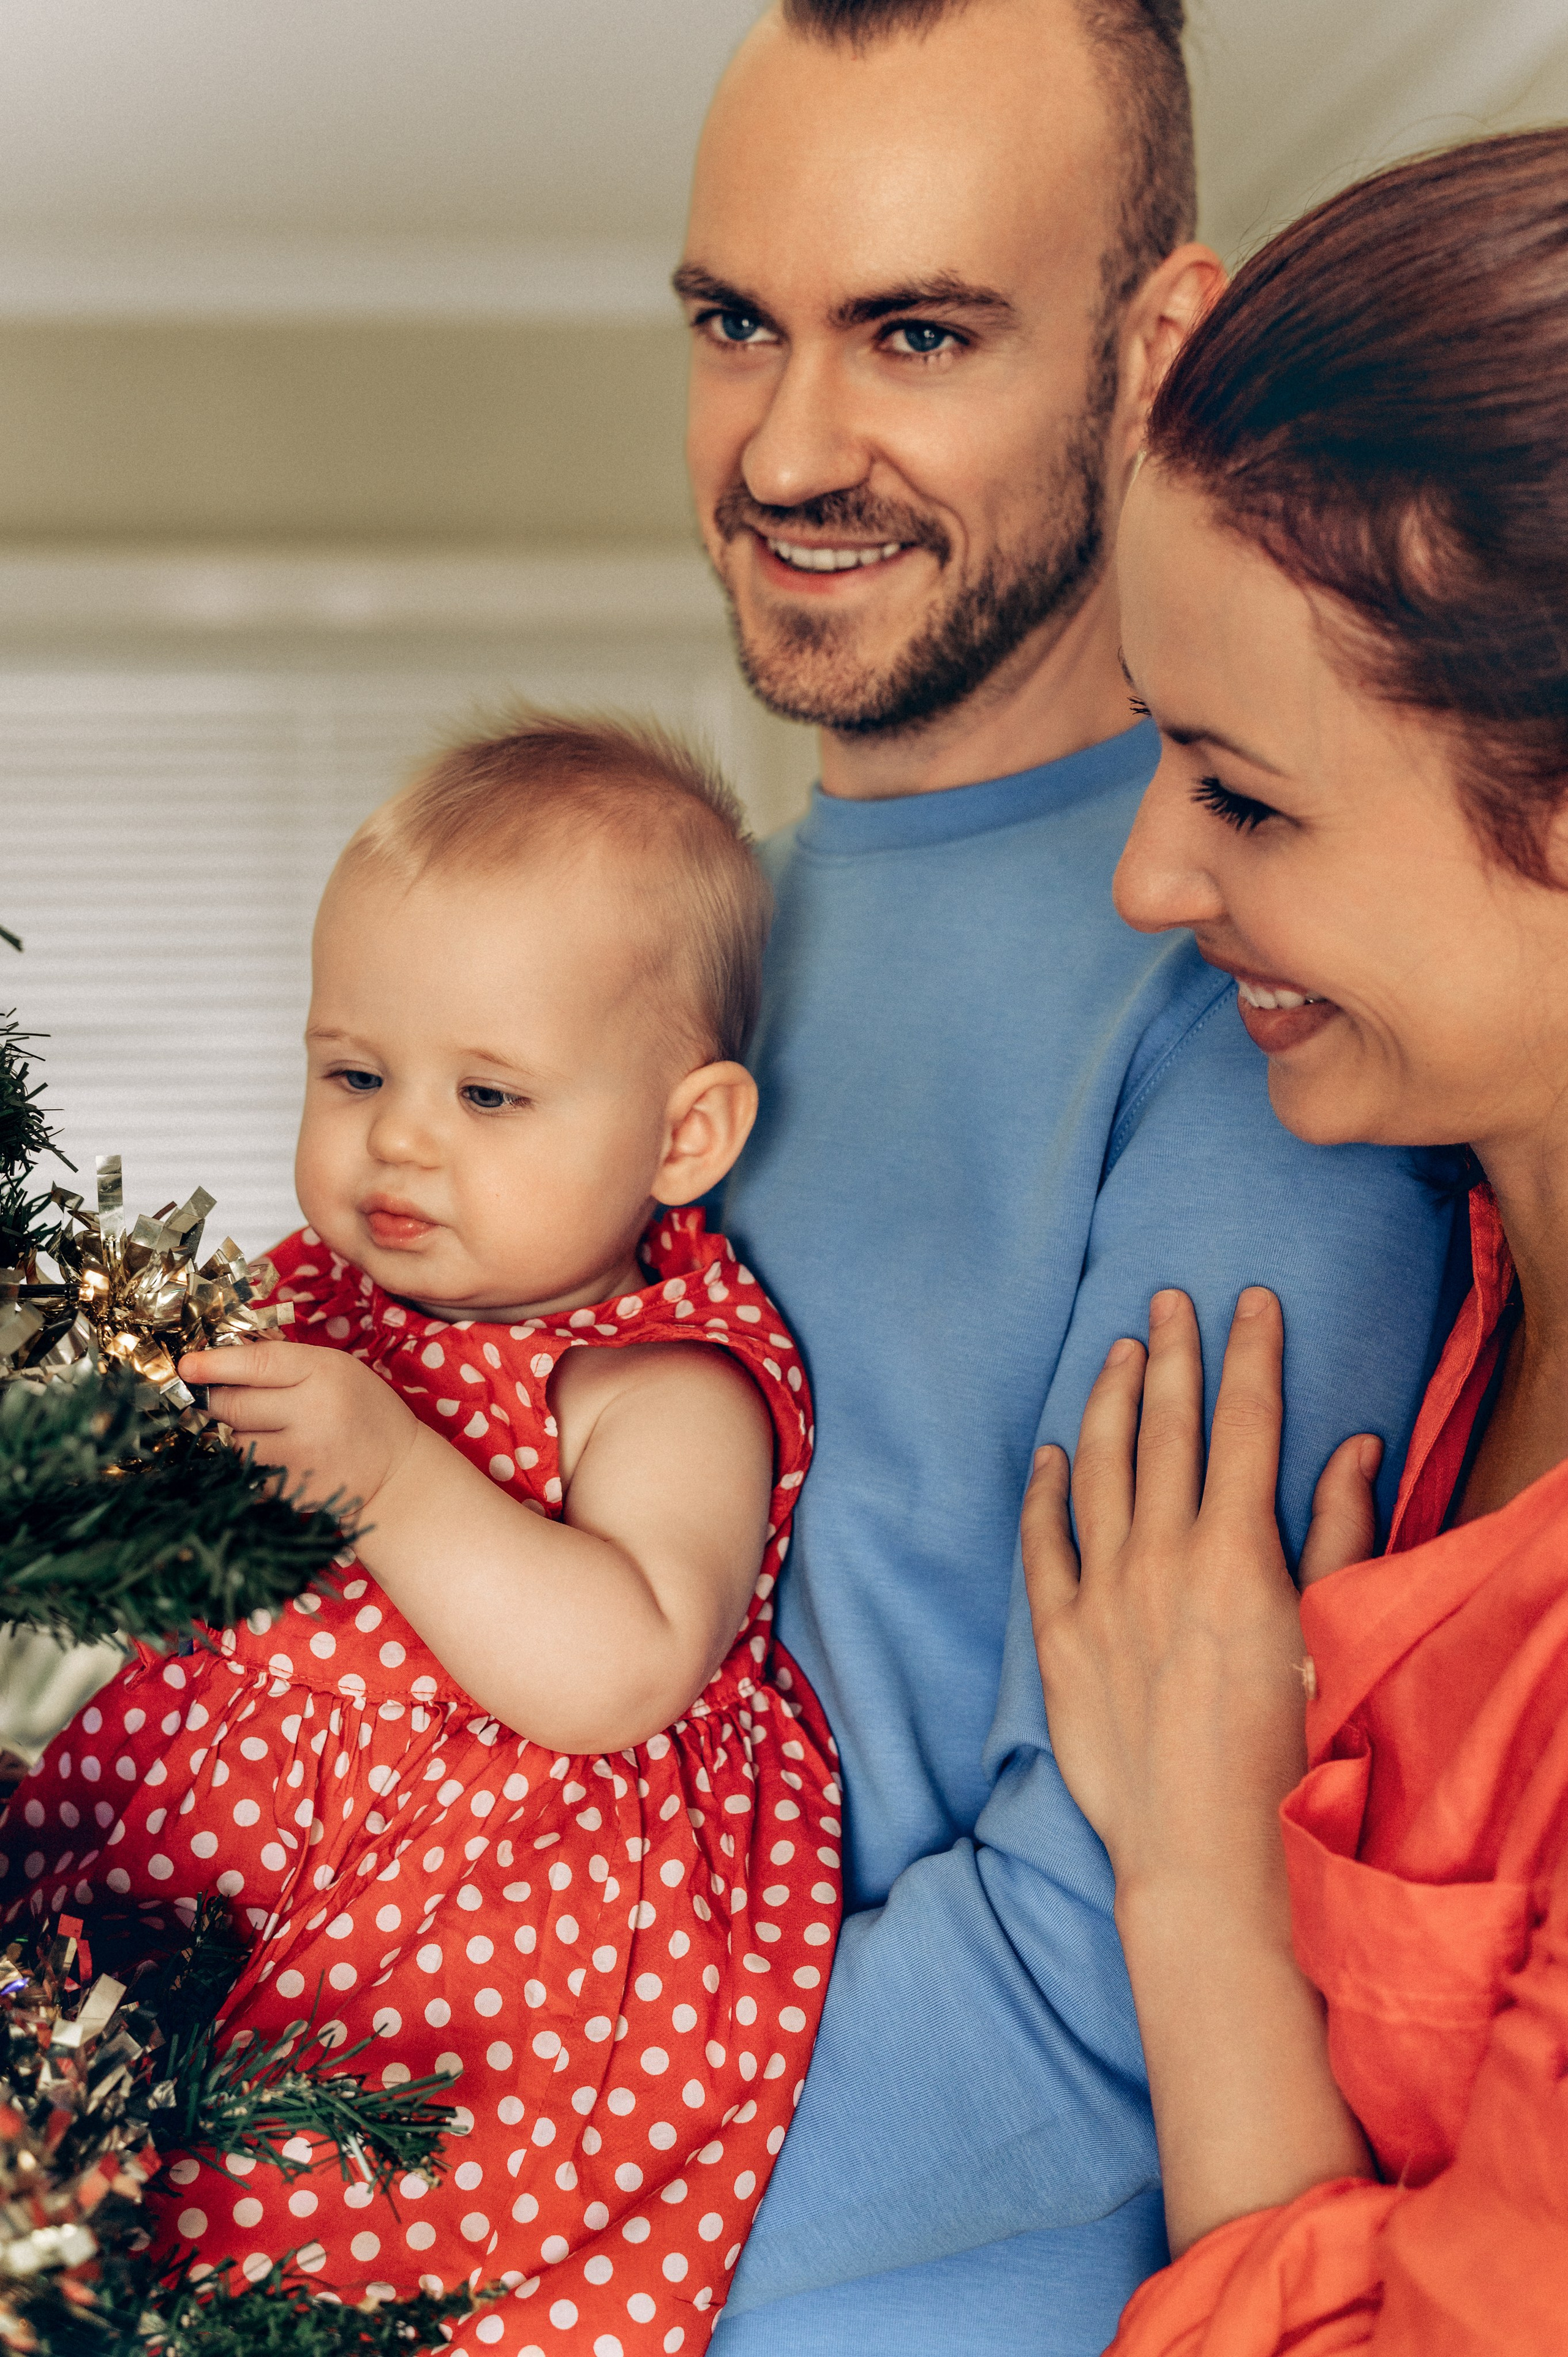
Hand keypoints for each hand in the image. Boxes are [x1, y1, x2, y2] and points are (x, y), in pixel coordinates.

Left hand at [179, 1339, 418, 1510]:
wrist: (398, 1472)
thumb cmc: (362, 1411)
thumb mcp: (336, 1370)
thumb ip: (285, 1363)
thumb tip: (217, 1360)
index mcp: (324, 1371)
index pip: (254, 1363)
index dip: (213, 1364)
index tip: (185, 1366)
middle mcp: (313, 1411)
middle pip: (232, 1404)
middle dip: (214, 1402)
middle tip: (213, 1401)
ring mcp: (302, 1455)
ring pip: (233, 1441)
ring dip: (232, 1436)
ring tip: (258, 1431)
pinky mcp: (293, 1489)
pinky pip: (246, 1473)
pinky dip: (246, 1466)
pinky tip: (269, 1458)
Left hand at [1020, 1287, 1380, 1901]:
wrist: (1208, 1853)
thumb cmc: (1290, 1753)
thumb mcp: (1335, 1636)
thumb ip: (1344, 1535)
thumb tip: (1356, 1446)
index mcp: (1238, 1553)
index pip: (1247, 1424)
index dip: (1252, 1356)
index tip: (1253, 1303)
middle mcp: (1162, 1558)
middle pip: (1167, 1429)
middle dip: (1174, 1355)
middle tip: (1170, 1299)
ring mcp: (1102, 1595)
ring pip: (1100, 1469)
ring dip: (1111, 1402)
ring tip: (1120, 1352)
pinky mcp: (1059, 1639)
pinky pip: (1043, 1544)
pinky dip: (1045, 1491)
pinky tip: (1052, 1454)